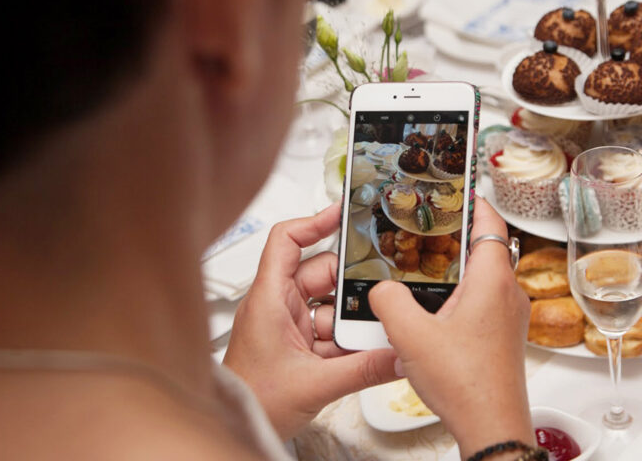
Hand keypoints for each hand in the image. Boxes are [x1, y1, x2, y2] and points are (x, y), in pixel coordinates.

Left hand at [224, 204, 397, 439]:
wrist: (241, 429)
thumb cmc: (252, 401)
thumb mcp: (315, 385)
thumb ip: (363, 370)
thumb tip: (400, 355)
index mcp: (269, 300)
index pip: (286, 241)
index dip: (314, 222)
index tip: (343, 213)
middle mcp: (278, 306)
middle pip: (321, 274)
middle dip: (349, 290)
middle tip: (376, 298)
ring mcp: (289, 325)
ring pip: (330, 305)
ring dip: (350, 322)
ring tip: (367, 337)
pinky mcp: (299, 344)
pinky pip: (331, 330)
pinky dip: (347, 340)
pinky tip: (359, 354)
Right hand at [368, 197, 532, 459]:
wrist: (492, 427)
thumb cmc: (466, 385)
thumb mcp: (411, 336)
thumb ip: (388, 301)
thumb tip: (379, 289)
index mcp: (492, 281)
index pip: (490, 222)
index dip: (474, 200)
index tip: (460, 186)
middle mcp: (507, 294)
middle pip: (488, 246)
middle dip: (460, 232)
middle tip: (433, 224)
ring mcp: (509, 317)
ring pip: (486, 275)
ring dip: (461, 265)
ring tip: (429, 264)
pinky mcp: (503, 337)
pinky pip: (485, 300)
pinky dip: (464, 292)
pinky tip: (437, 308)